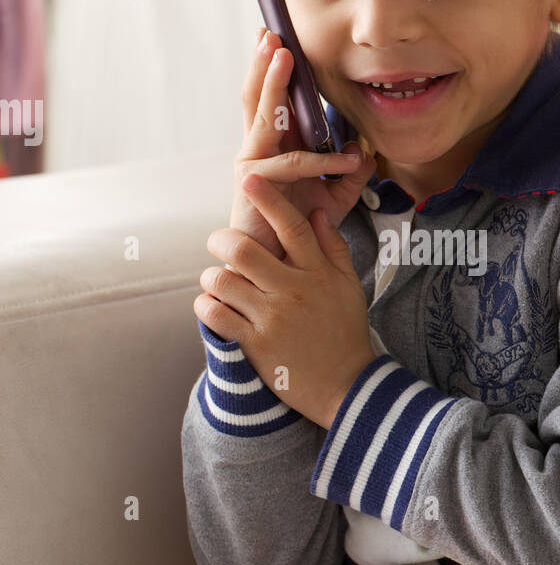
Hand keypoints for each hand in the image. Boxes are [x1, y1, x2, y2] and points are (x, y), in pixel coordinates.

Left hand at [195, 174, 377, 428]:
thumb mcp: (348, 286)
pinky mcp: (255, 345)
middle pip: (243, 249)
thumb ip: (332, 247)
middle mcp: (293, 291)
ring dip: (212, 277)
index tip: (249, 179)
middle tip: (218, 243)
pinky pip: (215, 315)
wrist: (346, 386)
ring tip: (218, 282)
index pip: (292, 226)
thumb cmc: (346, 332)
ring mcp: (272, 318)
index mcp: (317, 272)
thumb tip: (316, 212)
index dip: (268, 199)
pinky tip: (214, 307)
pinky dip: (207, 306)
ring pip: (222, 280)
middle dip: (220, 239)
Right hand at [228, 28, 377, 261]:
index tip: (277, 37)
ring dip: (272, 83)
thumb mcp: (336, 198)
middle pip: (257, 95)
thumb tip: (365, 148)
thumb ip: (352, 172)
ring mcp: (251, 163)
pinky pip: (291, 163)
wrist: (276, 266)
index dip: (273, 68)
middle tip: (271, 31)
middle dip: (264, 62)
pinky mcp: (254, 184)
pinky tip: (348, 157)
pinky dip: (322, 159)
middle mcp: (259, 148)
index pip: (272, 98)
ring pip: (261, 115)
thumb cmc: (299, 231)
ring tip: (282, 56)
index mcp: (275, 144)